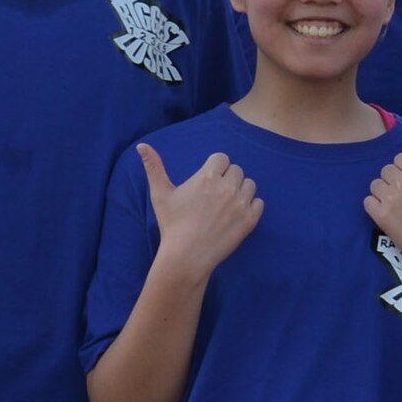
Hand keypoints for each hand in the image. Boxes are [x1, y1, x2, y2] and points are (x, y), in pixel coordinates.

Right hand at [140, 145, 261, 276]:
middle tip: (215, 196)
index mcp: (207, 177)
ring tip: (225, 205)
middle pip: (236, 170)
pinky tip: (235, 215)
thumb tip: (142, 145)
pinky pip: (259, 202)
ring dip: (240, 191)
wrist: (187, 256)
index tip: (207, 182)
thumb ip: (154, 167)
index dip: (215, 168)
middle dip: (227, 179)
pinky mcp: (250, 219)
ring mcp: (241, 203)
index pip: (222, 158)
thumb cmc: (172, 225)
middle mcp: (227, 187)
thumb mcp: (160, 194)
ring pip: (249, 184)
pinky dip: (250, 206)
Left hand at [365, 155, 401, 266]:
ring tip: (395, 204)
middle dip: (393, 180)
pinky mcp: (380, 215)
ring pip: (375, 184)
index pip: (400, 158)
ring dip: (382, 192)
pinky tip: (386, 213)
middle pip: (386, 170)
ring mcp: (390, 198)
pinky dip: (374, 206)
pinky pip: (367, 201)